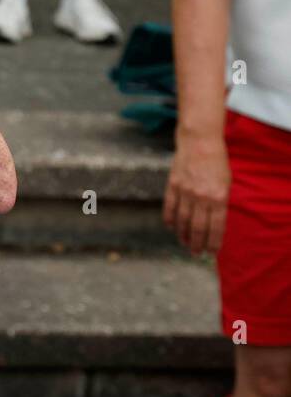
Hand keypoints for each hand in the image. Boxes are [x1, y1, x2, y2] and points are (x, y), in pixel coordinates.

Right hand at [163, 133, 229, 254]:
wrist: (199, 142)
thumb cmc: (217, 162)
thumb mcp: (226, 183)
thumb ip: (220, 202)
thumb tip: (214, 222)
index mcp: (218, 197)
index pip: (216, 226)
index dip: (213, 242)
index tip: (212, 252)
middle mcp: (201, 197)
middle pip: (198, 227)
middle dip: (197, 243)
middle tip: (196, 253)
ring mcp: (185, 191)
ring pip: (182, 220)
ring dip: (183, 234)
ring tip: (185, 243)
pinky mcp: (173, 185)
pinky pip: (169, 207)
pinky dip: (169, 219)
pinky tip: (171, 227)